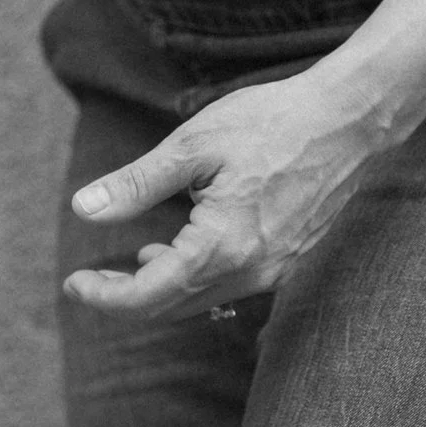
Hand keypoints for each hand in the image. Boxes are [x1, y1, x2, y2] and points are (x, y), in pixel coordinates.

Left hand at [60, 0, 425, 321]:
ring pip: (203, 300)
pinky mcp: (289, 259)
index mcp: (221, 245)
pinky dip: (197, 278)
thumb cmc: (273, 123)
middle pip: (173, 307)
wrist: (351, 119)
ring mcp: (276, 270)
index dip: (105, 297)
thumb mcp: (192, 146)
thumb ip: (136, 185)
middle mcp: (251, 271)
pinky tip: (182, 247)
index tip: (75, 284)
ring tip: (135, 259)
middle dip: (126, 298)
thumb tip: (83, 210)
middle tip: (90, 281)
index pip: (149, 296)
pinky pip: (232, 285)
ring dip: (162, 289)